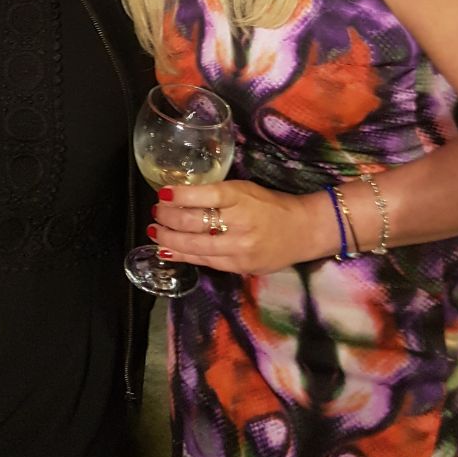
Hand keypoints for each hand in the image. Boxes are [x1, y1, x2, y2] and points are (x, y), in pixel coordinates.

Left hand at [149, 180, 330, 275]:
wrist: (303, 231)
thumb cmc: (270, 204)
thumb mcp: (245, 189)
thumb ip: (216, 194)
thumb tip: (178, 197)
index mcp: (241, 196)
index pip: (205, 194)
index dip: (180, 195)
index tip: (162, 193)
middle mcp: (240, 222)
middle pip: (194, 222)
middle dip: (168, 217)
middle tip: (155, 211)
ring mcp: (239, 248)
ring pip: (195, 246)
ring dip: (169, 239)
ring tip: (154, 231)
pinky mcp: (239, 267)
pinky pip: (205, 262)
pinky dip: (182, 256)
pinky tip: (166, 251)